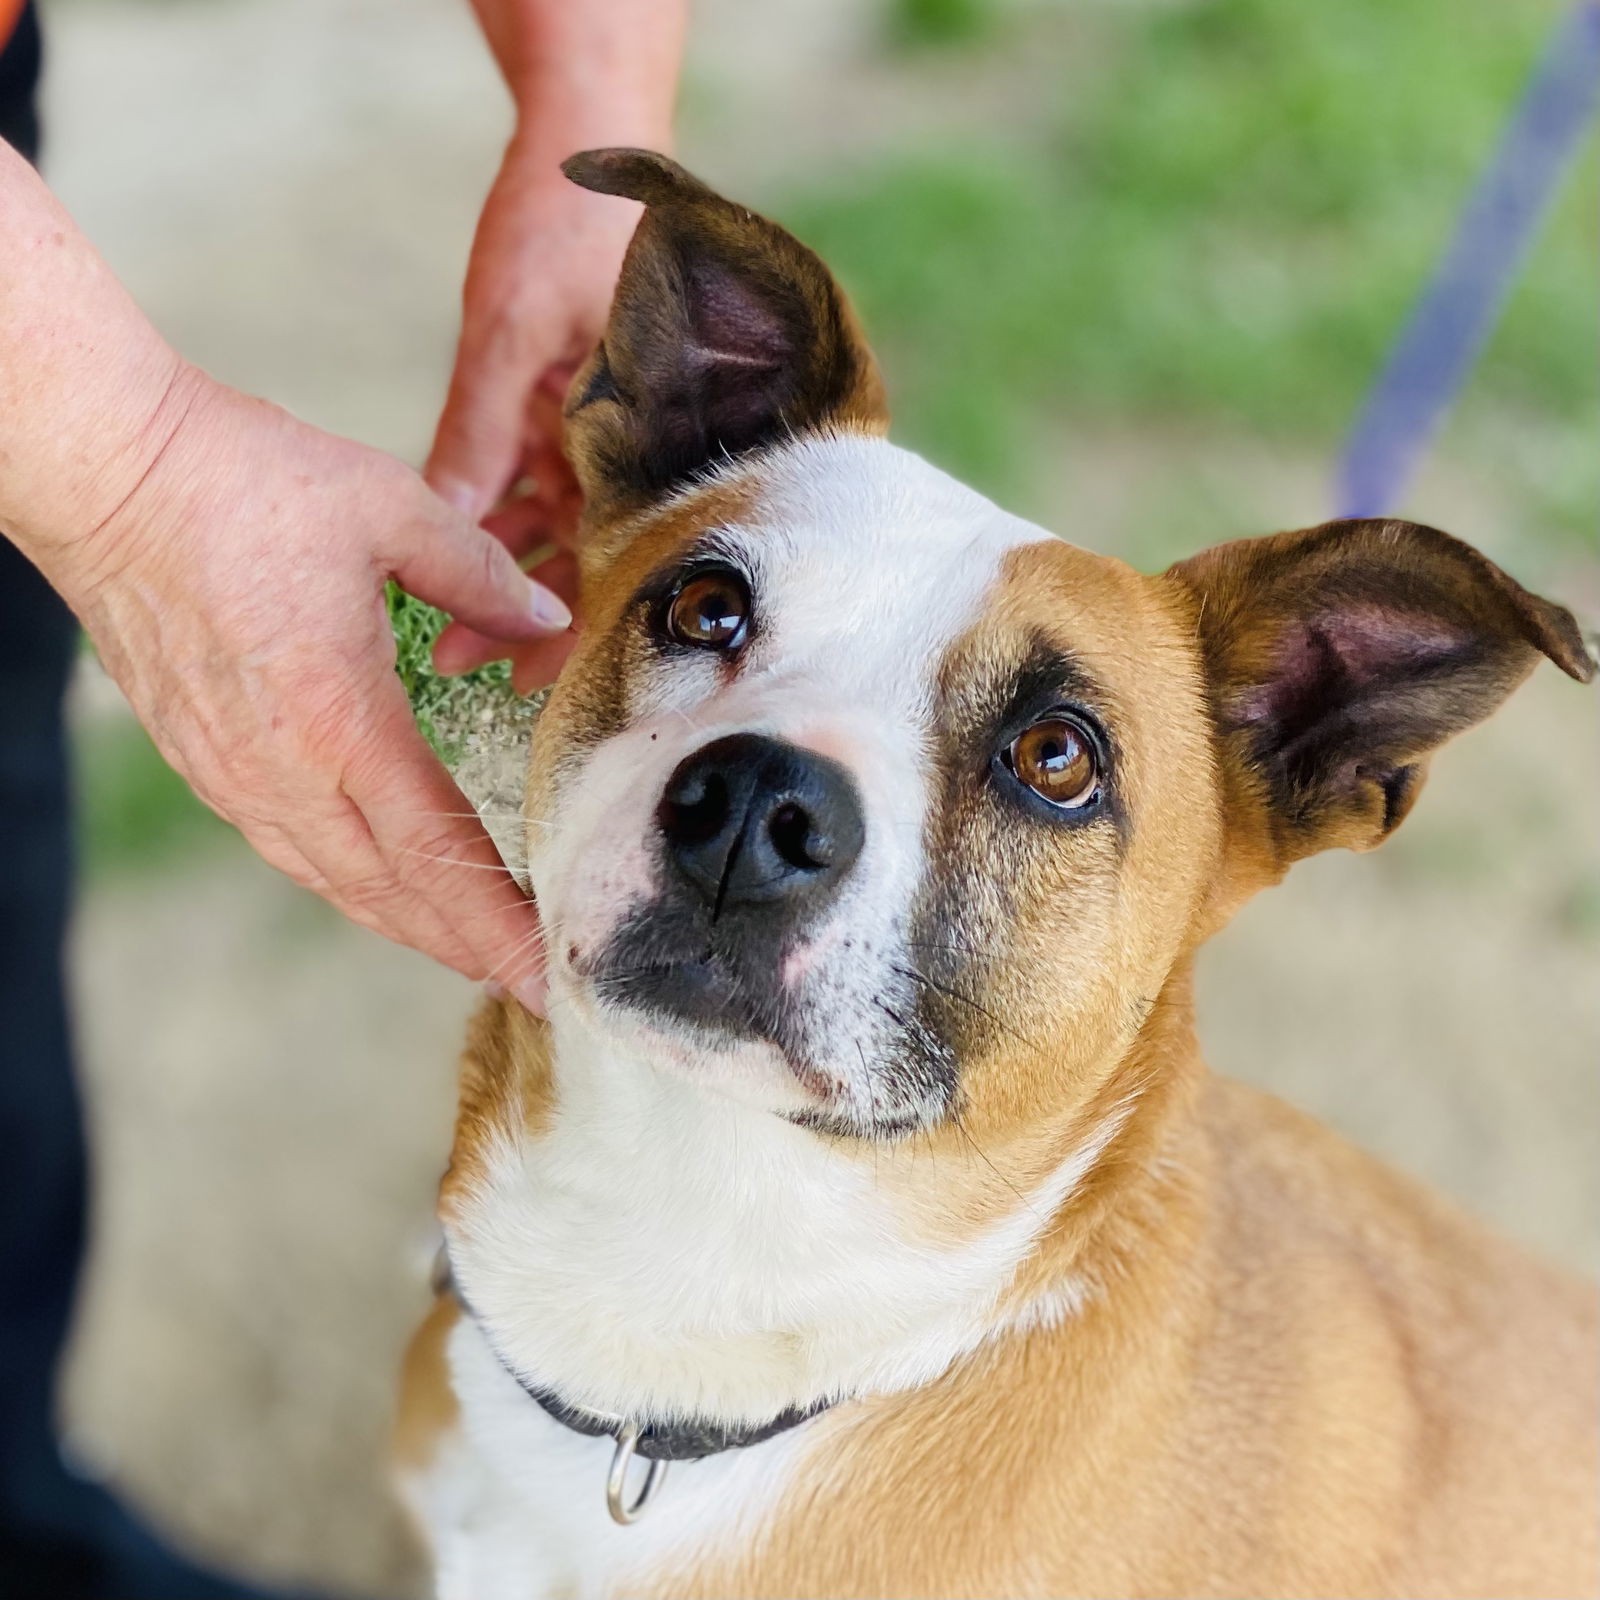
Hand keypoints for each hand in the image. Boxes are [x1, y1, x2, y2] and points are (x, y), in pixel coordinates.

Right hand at [55, 368, 568, 1006]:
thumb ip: (482, 577)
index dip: (497, 924)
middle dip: (466, 947)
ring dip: (410, 924)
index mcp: (336, 718)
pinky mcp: (202, 759)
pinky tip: (387, 883)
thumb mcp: (388, 509)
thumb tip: (550, 622)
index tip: (547, 972)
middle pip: (389, 894)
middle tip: (533, 980)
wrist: (105, 470)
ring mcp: (231, 772)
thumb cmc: (239, 481)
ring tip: (475, 949)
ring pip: (336, 882)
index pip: (435, 853)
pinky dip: (354, 883)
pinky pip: (291, 848)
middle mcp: (279, 770)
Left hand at [425, 136, 638, 692]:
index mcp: (642, 440)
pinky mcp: (573, 411)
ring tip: (444, 630)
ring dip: (502, 574)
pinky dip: (500, 519)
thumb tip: (449, 527)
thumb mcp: (512, 335)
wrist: (589, 145)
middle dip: (524, 615)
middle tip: (463, 665)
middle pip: (587, 559)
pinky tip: (458, 555)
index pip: (614, 559)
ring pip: (557, 529)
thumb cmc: (566, 231)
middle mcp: (633, 448)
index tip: (526, 679)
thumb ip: (483, 433)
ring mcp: (604, 432)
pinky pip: (541, 484)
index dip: (573, 627)